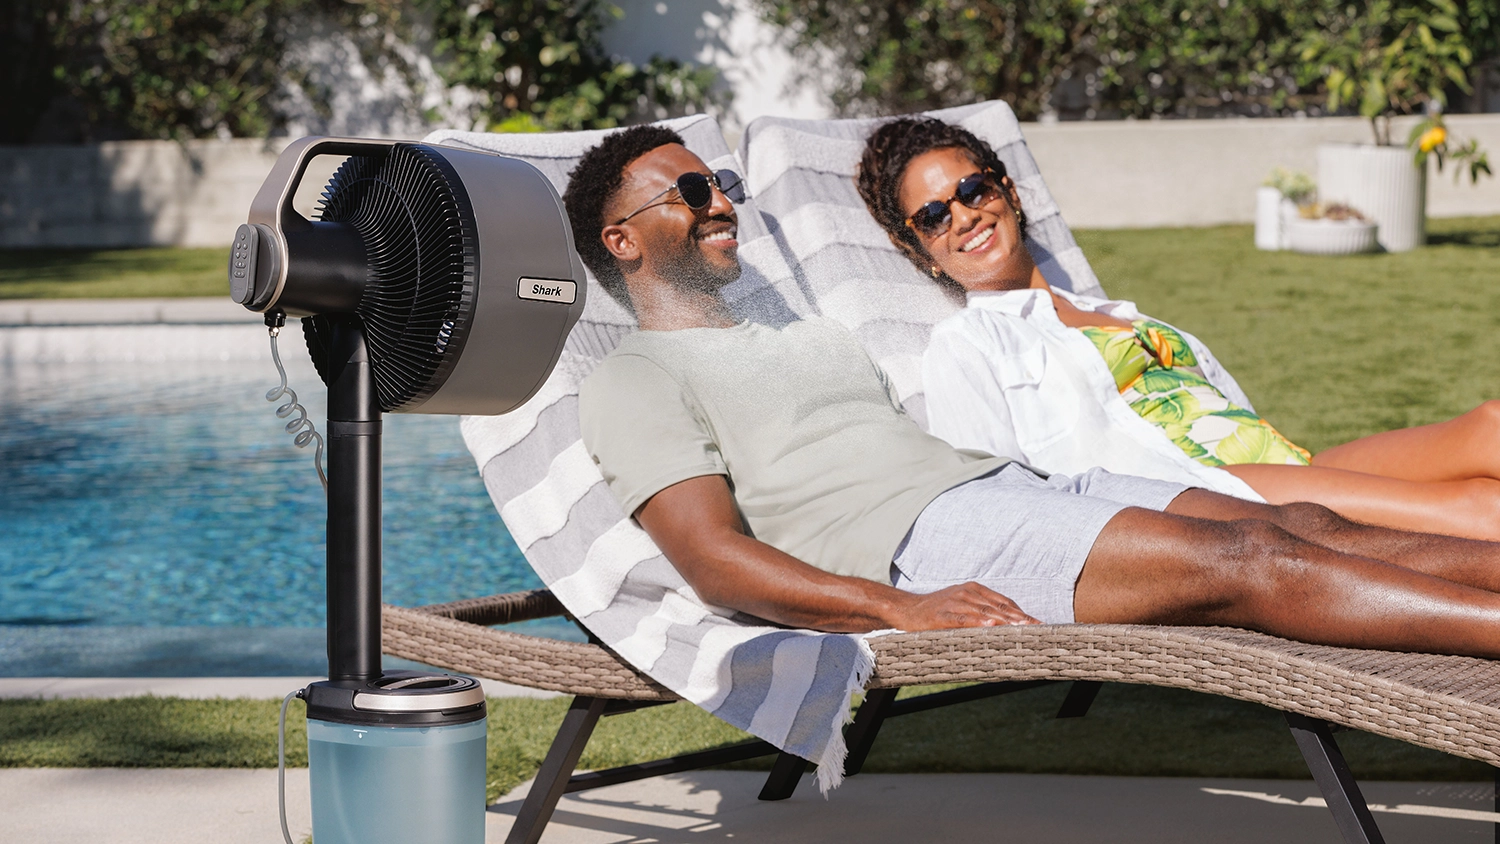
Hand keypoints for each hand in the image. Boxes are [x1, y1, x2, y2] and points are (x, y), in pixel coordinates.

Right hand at [890, 582, 1040, 630]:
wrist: (906, 609)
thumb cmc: (936, 612)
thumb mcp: (961, 606)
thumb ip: (981, 611)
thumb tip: (1005, 625)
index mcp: (974, 589)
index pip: (1004, 601)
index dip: (1022, 613)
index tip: (1039, 623)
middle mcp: (967, 593)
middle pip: (999, 606)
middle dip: (1020, 618)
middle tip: (1038, 627)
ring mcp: (955, 602)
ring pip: (985, 612)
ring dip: (1005, 621)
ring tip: (1022, 628)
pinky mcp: (943, 615)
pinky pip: (964, 619)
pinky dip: (978, 622)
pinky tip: (991, 626)